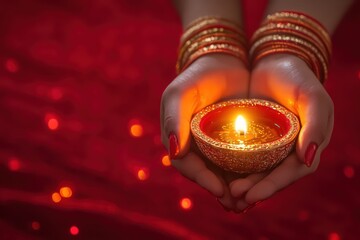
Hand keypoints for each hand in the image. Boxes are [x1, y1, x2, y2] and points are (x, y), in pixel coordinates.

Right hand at [160, 54, 248, 209]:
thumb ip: (174, 119)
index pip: (187, 166)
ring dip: (235, 188)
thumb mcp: (180, 93)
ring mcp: (214, 145)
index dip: (202, 180)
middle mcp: (196, 146)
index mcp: (179, 139)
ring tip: (251, 200)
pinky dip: (247, 173)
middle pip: (206, 174)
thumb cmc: (196, 77)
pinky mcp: (233, 140)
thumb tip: (173, 152)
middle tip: (239, 204)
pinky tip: (259, 181)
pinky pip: (239, 161)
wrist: (221, 63)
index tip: (220, 191)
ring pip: (223, 172)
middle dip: (221, 191)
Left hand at [230, 54, 333, 211]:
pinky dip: (235, 167)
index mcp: (307, 144)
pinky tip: (220, 174)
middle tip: (234, 196)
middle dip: (255, 189)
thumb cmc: (297, 77)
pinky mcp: (253, 138)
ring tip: (226, 192)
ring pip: (257, 170)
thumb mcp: (312, 96)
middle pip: (272, 176)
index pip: (292, 172)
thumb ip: (315, 125)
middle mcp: (288, 149)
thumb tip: (308, 159)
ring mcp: (270, 144)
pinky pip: (244, 156)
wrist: (275, 61)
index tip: (252, 195)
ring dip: (244, 183)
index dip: (273, 185)